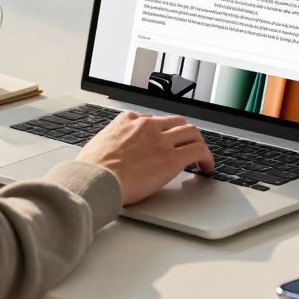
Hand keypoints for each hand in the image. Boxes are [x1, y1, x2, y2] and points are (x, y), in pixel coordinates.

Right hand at [77, 111, 214, 205]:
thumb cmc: (92, 169)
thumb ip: (113, 141)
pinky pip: (199, 151)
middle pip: (177, 121)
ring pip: (192, 132)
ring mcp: (161, 140)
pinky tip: (206, 167)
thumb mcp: (99, 143)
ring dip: (198, 143)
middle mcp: (147, 126)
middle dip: (184, 133)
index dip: (162, 132)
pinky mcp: (171, 158)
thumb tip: (116, 151)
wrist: (95, 180)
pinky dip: (207, 158)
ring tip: (201, 156)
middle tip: (188, 145)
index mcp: (127, 120)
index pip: (153, 119)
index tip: (164, 141)